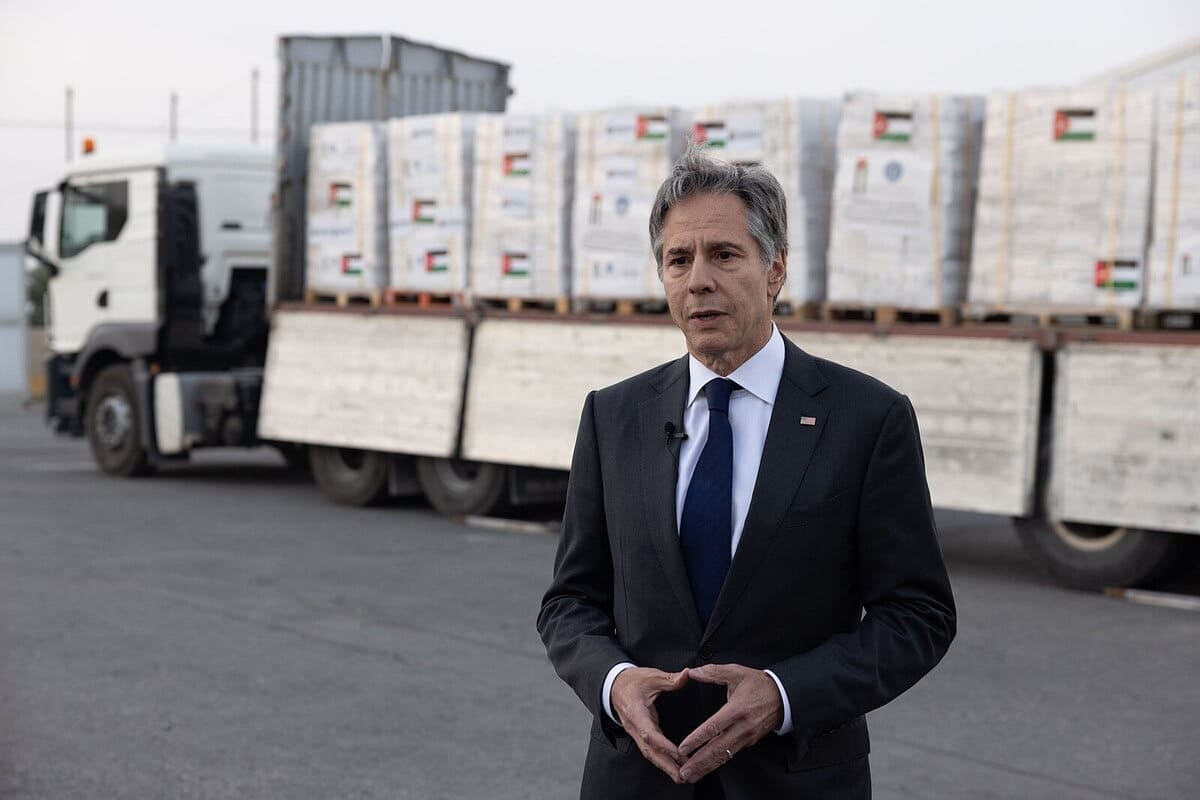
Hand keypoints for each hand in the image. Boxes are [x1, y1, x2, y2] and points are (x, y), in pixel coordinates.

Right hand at [610, 667, 689, 782]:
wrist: (614, 685)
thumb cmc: (632, 681)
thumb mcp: (651, 676)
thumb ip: (670, 678)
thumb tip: (688, 674)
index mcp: (636, 713)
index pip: (650, 734)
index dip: (664, 745)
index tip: (679, 754)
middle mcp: (635, 727)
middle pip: (650, 751)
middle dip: (666, 765)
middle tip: (683, 776)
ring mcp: (637, 733)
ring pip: (650, 754)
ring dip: (665, 767)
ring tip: (682, 777)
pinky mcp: (641, 734)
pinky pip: (651, 751)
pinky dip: (663, 760)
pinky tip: (675, 767)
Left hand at [676, 664, 783, 783]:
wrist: (784, 696)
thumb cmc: (759, 684)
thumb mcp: (736, 672)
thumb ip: (713, 672)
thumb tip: (693, 672)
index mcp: (737, 710)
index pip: (713, 728)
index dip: (696, 739)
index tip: (683, 748)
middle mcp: (742, 727)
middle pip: (717, 749)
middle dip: (699, 762)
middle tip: (683, 772)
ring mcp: (747, 737)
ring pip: (724, 755)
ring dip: (706, 767)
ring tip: (691, 775)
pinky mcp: (750, 741)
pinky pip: (731, 754)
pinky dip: (717, 762)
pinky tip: (706, 768)